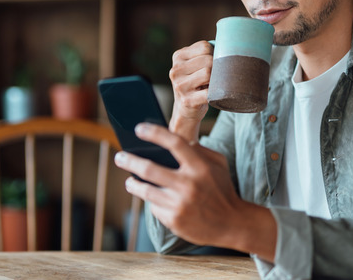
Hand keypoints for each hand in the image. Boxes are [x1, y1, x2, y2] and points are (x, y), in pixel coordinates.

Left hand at [114, 123, 275, 259]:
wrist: (232, 224)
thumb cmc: (222, 189)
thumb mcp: (218, 164)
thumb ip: (199, 149)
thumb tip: (173, 140)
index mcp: (200, 167)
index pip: (174, 143)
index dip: (154, 133)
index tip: (139, 128)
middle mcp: (188, 185)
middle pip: (149, 168)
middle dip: (129, 160)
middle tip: (120, 156)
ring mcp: (180, 205)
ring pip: (145, 190)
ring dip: (133, 183)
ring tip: (129, 180)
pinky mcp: (174, 221)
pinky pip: (155, 207)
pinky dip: (152, 202)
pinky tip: (153, 199)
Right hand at [169, 41, 213, 138]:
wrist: (186, 109)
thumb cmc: (196, 83)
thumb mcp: (194, 65)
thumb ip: (205, 53)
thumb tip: (227, 43)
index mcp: (178, 57)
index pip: (204, 46)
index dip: (214, 54)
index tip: (212, 64)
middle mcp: (175, 70)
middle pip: (207, 60)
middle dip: (216, 68)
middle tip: (214, 77)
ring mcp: (179, 86)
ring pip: (208, 73)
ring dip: (215, 80)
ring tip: (211, 85)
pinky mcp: (187, 100)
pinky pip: (209, 92)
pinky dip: (215, 93)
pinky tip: (213, 94)